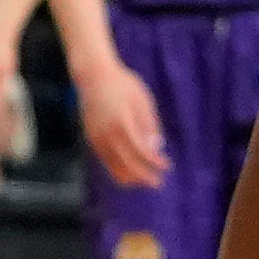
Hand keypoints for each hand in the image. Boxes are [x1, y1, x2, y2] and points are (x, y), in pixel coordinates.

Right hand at [75, 50, 170, 184]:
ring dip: (131, 177)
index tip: (166, 166)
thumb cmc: (123, 85)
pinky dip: (118, 168)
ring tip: (145, 179)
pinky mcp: (91, 139)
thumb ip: (149, 124)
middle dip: (144, 177)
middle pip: (127, 165)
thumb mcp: (143, 100)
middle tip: (158, 182)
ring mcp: (96, 138)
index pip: (141, 152)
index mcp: (123, 123)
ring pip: (113, 168)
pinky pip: (105, 161)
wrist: (93, 76)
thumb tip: (156, 147)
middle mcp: (107, 134)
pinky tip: (131, 169)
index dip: (155, 162)